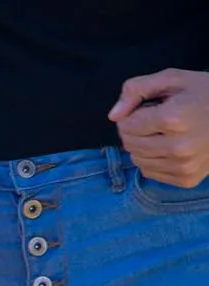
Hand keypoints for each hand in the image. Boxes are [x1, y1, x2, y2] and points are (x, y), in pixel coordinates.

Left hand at [110, 68, 208, 186]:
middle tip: (156, 119)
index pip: (126, 125)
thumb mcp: (175, 79)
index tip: (149, 107)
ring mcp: (183, 166)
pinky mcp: (186, 179)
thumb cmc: (206, 93)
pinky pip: (150, 172)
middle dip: (135, 130)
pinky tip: (170, 146)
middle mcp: (178, 147)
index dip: (133, 114)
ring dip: (142, 146)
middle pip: (129, 144)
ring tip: (164, 132)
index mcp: (174, 118)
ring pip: (137, 160)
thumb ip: (138, 89)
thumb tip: (113, 115)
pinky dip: (153, 160)